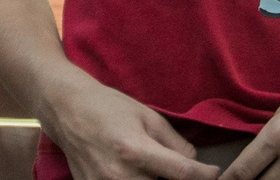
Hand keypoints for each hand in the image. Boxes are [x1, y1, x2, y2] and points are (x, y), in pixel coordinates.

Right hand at [41, 68, 219, 179]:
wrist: (65, 110)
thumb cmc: (107, 107)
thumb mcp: (146, 115)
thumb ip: (173, 141)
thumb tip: (194, 161)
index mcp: (135, 150)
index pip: (181, 174)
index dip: (204, 176)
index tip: (214, 174)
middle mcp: (119, 175)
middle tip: (176, 168)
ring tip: (152, 169)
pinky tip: (136, 173)